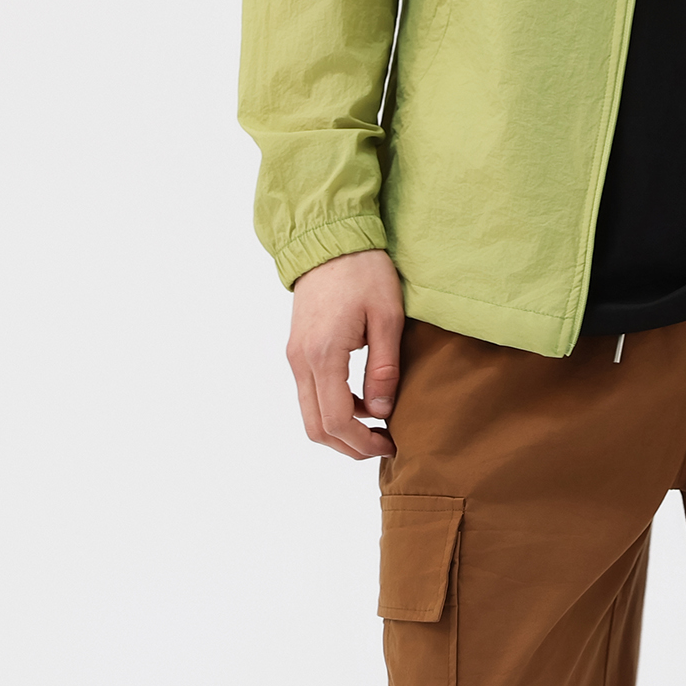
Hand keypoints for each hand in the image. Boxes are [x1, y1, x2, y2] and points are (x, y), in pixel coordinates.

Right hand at [286, 248, 403, 459]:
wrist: (330, 239)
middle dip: (348, 446)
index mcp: (324, 354)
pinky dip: (332, 407)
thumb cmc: (364, 272)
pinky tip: (361, 400)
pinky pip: (309, 393)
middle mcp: (301, 360)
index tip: (390, 444)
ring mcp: (295, 355)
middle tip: (382, 444)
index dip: (362, 442)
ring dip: (339, 428)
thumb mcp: (387, 317)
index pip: (336, 420)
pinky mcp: (297, 349)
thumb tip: (381, 413)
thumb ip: (384, 368)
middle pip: (316, 427)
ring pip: (309, 413)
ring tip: (376, 425)